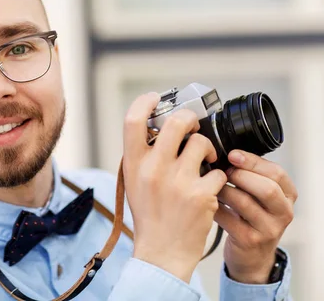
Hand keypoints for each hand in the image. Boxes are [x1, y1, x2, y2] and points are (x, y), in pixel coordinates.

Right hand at [123, 93, 228, 282]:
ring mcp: (178, 181)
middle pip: (177, 121)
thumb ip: (143, 154)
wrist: (162, 251)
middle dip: (190, 119)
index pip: (133, 119)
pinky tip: (209, 188)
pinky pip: (217, 171)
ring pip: (203, 143)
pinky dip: (217, 178)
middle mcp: (153, 168)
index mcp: (133, 163)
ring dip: (208, 150)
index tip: (156, 98)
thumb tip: (160, 125)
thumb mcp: (134, 181)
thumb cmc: (149, 214)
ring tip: (206, 162)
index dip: (146, 101)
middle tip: (193, 127)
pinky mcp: (200, 194)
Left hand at [215, 150, 297, 283]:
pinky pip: (228, 218)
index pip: (277, 173)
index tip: (232, 154)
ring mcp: (269, 229)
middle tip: (222, 172)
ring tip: (211, 185)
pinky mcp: (250, 240)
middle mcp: (284, 212)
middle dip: (240, 176)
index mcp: (288, 195)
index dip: (253, 161)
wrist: (251, 254)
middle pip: (267, 188)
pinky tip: (206, 202)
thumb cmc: (250, 216)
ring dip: (224, 190)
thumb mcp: (258, 195)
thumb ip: (251, 175)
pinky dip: (214, 206)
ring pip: (245, 203)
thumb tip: (226, 153)